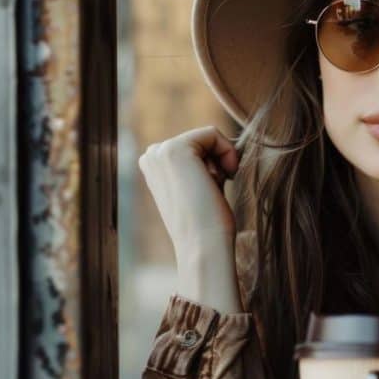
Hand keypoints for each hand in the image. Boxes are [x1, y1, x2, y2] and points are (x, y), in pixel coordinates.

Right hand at [138, 125, 241, 311]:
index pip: (195, 145)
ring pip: (208, 136)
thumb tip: (223, 145)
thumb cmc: (207, 223)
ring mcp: (160, 151)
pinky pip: (213, 133)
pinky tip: (220, 179)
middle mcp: (151, 154)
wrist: (202, 246)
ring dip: (219, 162)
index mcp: (152, 165)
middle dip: (215, 162)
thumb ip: (197, 165)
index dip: (212, 165)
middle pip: (202, 138)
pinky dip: (227, 153)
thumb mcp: (197, 185)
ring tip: (209, 190)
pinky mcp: (176, 149)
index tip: (210, 190)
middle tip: (209, 192)